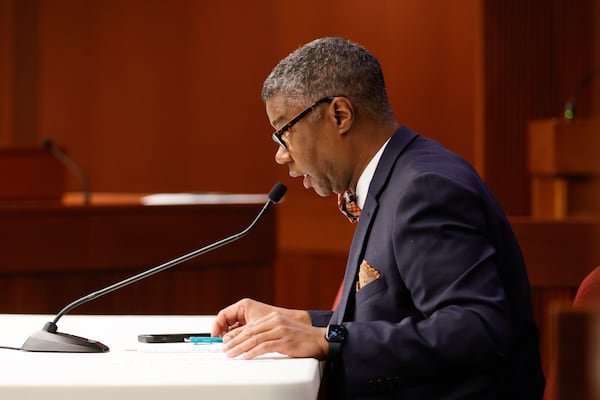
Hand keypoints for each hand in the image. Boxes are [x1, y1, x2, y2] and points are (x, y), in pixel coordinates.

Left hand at [211, 298, 327, 359]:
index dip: (237, 334)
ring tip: (231, 354)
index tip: (227, 342)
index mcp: (274, 318)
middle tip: (225, 349)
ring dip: (241, 347)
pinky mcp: (285, 341)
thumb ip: (269, 332)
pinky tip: (246, 357)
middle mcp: (276, 322)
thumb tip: (252, 341)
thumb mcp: (283, 330)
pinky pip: (265, 347)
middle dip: (235, 341)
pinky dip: (253, 352)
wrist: (320, 340)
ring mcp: (281, 331)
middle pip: (250, 332)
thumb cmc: (302, 338)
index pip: (251, 326)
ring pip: (255, 339)